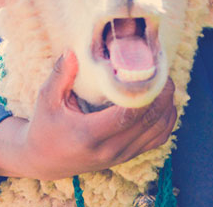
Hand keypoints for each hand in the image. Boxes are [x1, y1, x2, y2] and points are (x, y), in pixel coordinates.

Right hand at [0, 50, 176, 179]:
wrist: (44, 161)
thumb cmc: (45, 127)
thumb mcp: (47, 100)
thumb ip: (60, 75)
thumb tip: (73, 50)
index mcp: (88, 135)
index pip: (127, 116)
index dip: (146, 94)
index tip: (151, 72)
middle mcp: (108, 149)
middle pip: (148, 122)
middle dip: (162, 96)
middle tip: (165, 73)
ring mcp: (120, 156)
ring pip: (158, 132)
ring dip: (167, 107)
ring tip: (166, 84)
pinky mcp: (127, 158)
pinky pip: (157, 140)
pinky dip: (167, 121)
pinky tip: (165, 103)